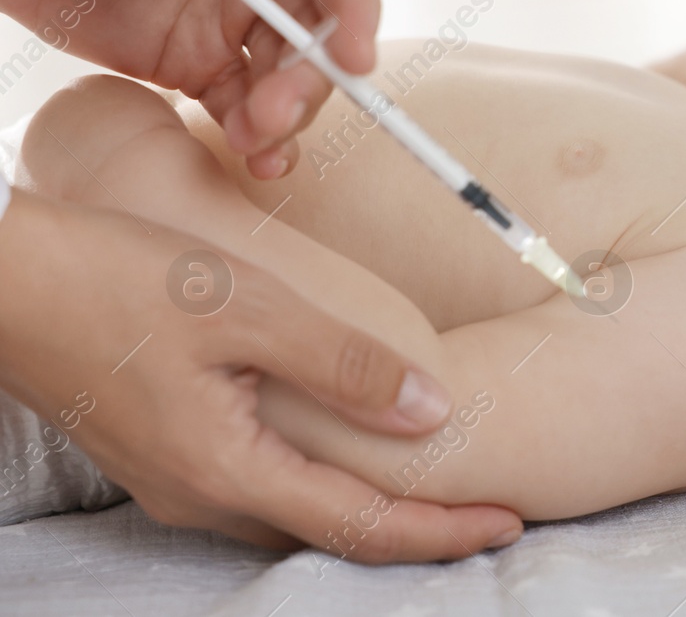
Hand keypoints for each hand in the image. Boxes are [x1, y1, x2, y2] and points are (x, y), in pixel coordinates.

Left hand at [0, 0, 377, 179]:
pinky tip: (254, 156)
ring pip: (290, 67)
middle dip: (311, 70)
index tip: (355, 55)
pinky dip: (254, 133)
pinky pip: (244, 101)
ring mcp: (239, 5)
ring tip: (255, 139)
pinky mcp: (202, 56)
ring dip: (285, 109)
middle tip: (279, 112)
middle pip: (321, 16)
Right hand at [0, 192, 522, 560]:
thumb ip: (344, 365)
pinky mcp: (162, 448)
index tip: (510, 524)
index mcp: (228, 470)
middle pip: (330, 530)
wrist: (6, 281)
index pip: (360, 525)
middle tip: (488, 512)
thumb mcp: (249, 310)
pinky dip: (319, 478)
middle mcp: (201, 494)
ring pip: (293, 510)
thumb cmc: (120, 281)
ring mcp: (175, 478)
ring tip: (434, 483)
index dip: (443, 530)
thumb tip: (434, 411)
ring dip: (366, 505)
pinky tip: (344, 446)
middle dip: (415, 527)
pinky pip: (259, 482)